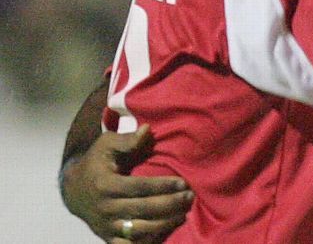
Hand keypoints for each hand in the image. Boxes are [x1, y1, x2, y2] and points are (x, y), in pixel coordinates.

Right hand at [61, 125, 192, 242]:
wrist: (73, 191)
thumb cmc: (96, 163)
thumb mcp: (106, 145)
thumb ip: (127, 139)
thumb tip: (148, 130)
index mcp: (105, 185)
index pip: (139, 187)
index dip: (163, 186)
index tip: (183, 182)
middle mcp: (105, 208)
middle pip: (143, 209)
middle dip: (170, 204)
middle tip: (189, 197)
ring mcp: (106, 225)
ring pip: (139, 230)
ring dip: (164, 224)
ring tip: (183, 214)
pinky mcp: (107, 236)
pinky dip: (147, 242)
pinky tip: (165, 232)